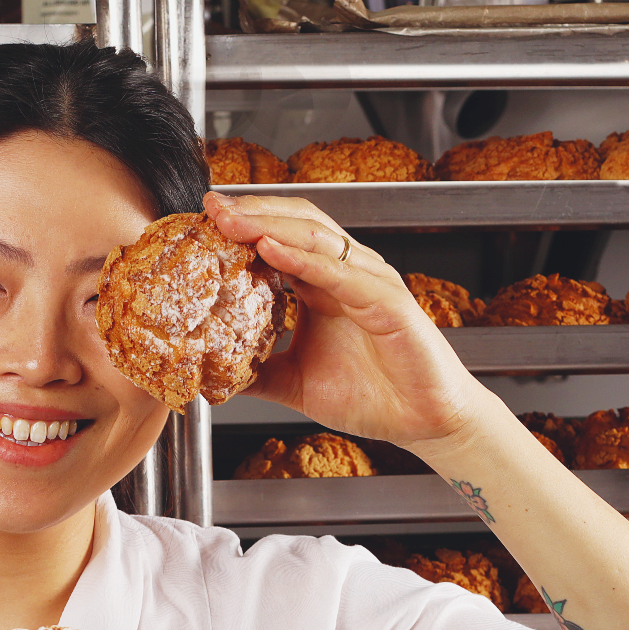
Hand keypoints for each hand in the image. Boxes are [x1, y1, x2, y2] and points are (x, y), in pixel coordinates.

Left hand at [204, 191, 488, 447]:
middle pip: (296, 223)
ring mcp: (370, 282)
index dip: (246, 224)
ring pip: (316, 238)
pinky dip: (304, 258)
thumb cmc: (373, 395)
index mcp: (325, 286)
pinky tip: (271, 250)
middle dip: (252, 211)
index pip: (282, 237)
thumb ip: (257, 373)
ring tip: (231, 220)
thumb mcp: (295, 383)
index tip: (205, 220)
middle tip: (212, 206)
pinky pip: (341, 274)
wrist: (423, 422)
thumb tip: (212, 375)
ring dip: (270, 225)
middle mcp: (347, 274)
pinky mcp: (389, 302)